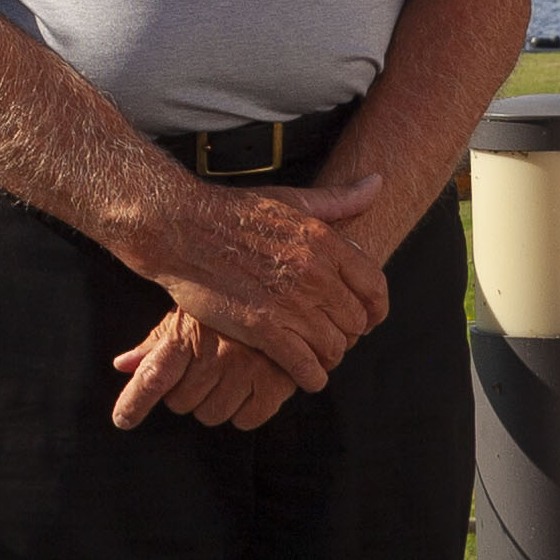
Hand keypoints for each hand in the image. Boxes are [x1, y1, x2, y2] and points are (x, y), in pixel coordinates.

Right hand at [108, 166, 389, 388]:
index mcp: (324, 241)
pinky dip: (311, 377)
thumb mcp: (291, 199)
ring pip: (333, 347)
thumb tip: (378, 183)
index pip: (374, 286)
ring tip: (317, 356)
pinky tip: (306, 376)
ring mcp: (289, 303)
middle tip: (333, 337)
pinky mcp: (262, 328)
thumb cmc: (233, 212)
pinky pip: (304, 366)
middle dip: (348, 333)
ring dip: (329, 356)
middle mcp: (314, 273)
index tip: (367, 318)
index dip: (376, 309)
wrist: (181, 228)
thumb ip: (338, 199)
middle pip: (356, 321)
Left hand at [110, 312, 297, 430]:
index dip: (135, 401)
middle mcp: (215, 353)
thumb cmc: (229, 307)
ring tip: (230, 375)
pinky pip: (246, 420)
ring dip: (216, 403)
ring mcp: (246, 369)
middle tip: (206, 369)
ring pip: (212, 415)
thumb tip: (122, 365)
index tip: (123, 420)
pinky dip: (246, 411)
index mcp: (188, 334)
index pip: (154, 375)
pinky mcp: (275, 384)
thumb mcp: (188, 314)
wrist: (284, 292)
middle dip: (187, 393)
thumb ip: (156, 343)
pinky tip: (252, 386)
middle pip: (181, 403)